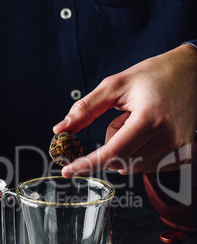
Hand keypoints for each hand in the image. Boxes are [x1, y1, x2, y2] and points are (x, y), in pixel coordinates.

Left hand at [54, 44, 196, 176]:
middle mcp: (168, 139)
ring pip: (131, 167)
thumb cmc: (154, 75)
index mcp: (150, 119)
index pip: (112, 152)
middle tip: (124, 119)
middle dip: (111, 144)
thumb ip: (86, 109)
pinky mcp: (182, 156)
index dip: (87, 163)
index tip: (68, 170)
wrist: (193, 73)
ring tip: (141, 123)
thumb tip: (60, 129)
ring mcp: (178, 150)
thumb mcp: (116, 85)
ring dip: (125, 150)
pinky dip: (139, 153)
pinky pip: (146, 166)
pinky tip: (150, 132)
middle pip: (120, 162)